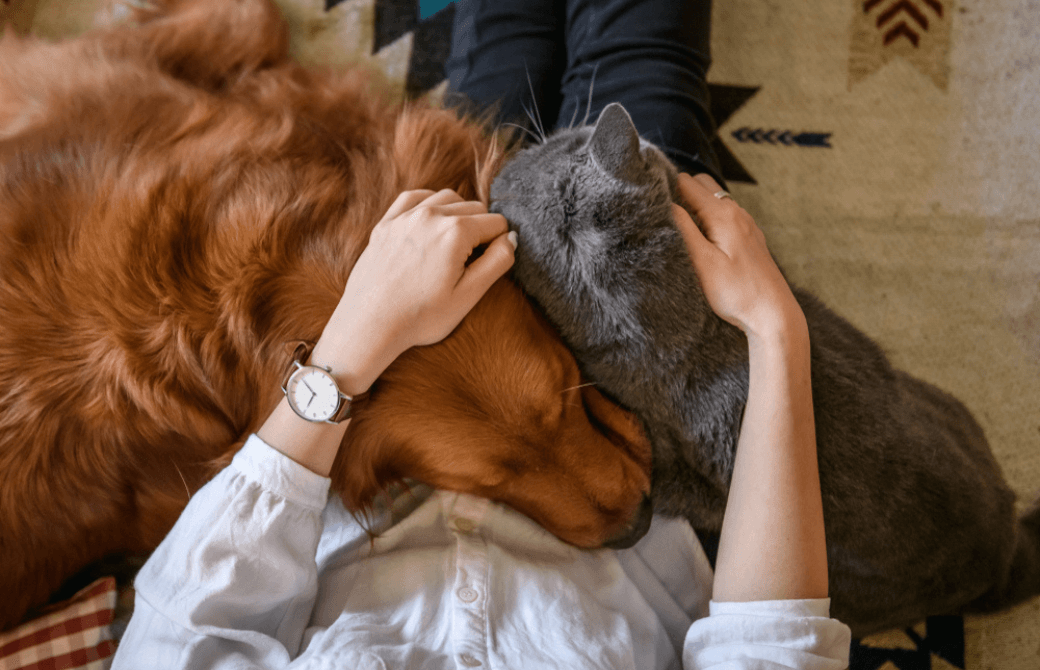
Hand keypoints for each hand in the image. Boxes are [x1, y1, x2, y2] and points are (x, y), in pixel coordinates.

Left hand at [338, 188, 516, 356]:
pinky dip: (429, 204)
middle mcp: (431, 215)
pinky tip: (431, 222)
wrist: (370, 325)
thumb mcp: (469, 295)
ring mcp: (405, 217)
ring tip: (454, 244)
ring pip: (447, 198)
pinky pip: (415, 197)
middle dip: (480, 229)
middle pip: (474, 208)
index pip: (497, 223)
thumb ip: (497, 262)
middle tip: (470, 262)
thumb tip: (511, 237)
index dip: (499, 244)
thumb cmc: (420, 316)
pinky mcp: (386, 223)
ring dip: (458, 214)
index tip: (487, 265)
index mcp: (456, 232)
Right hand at [671, 173, 803, 339]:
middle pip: (701, 184)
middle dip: (680, 192)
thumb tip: (666, 204)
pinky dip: (709, 218)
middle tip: (663, 215)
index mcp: (723, 214)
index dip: (666, 187)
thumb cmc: (737, 292)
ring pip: (714, 200)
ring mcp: (745, 224)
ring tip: (678, 228)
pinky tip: (702, 240)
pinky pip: (725, 216)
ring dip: (695, 206)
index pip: (687, 182)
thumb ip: (683, 229)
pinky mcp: (749, 237)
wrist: (773, 314)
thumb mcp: (702, 262)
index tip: (651, 202)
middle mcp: (737, 212)